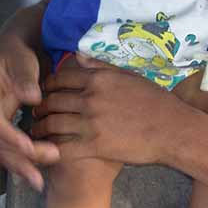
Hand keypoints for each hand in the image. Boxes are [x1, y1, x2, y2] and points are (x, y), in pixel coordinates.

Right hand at [0, 36, 58, 189]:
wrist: (12, 54)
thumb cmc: (18, 55)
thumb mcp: (23, 59)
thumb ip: (26, 77)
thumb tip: (32, 97)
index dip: (10, 138)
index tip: (31, 150)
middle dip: (18, 160)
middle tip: (41, 175)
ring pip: (0, 149)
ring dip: (19, 166)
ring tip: (39, 182)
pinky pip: (5, 149)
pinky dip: (19, 162)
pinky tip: (33, 176)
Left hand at [31, 55, 175, 165]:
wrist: (173, 130)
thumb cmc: (155, 101)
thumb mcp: (129, 76)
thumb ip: (101, 66)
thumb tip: (79, 55)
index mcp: (97, 79)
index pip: (59, 79)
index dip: (46, 86)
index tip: (43, 92)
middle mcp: (90, 99)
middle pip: (52, 101)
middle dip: (39, 107)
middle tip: (34, 112)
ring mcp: (91, 123)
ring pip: (53, 124)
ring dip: (40, 128)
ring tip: (35, 132)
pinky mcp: (94, 146)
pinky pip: (63, 148)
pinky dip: (50, 150)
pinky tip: (46, 151)